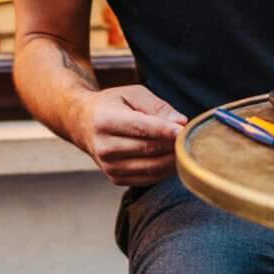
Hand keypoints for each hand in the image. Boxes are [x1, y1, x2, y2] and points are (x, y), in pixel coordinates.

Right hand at [70, 84, 186, 187]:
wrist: (82, 123)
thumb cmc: (111, 105)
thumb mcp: (132, 94)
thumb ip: (158, 108)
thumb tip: (181, 123)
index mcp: (106, 121)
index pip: (140, 128)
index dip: (164, 130)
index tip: (183, 130)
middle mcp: (104, 146)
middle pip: (148, 149)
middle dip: (173, 144)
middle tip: (191, 136)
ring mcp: (109, 166)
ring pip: (151, 167)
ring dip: (173, 159)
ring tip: (185, 148)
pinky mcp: (115, 179)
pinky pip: (148, 178)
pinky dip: (165, 170)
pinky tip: (172, 158)